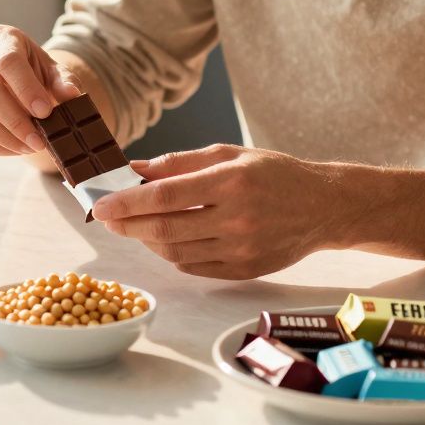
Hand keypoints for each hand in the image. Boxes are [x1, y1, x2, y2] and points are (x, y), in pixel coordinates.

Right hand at [0, 24, 82, 155]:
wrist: (19, 83)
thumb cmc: (37, 74)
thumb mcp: (55, 71)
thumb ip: (65, 81)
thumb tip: (71, 94)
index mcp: (1, 39)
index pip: (8, 61)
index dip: (26, 88)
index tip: (45, 112)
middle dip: (15, 120)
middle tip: (39, 140)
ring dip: (5, 137)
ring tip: (31, 146)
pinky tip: (16, 148)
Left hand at [92, 144, 345, 279]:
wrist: (324, 207)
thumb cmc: (274, 174)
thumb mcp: (229, 154)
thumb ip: (179, 162)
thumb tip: (134, 168)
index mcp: (231, 182)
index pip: (165, 196)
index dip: (127, 201)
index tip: (101, 203)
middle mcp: (236, 219)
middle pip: (164, 228)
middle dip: (126, 224)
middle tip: (105, 217)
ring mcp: (241, 249)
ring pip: (175, 252)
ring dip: (146, 240)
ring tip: (134, 225)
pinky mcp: (245, 271)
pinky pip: (193, 267)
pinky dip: (172, 253)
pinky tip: (164, 239)